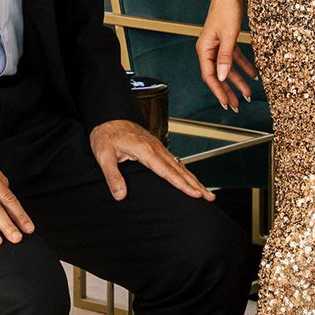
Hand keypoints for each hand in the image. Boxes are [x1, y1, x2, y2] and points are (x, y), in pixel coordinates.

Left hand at [89, 118, 215, 202]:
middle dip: (196, 184)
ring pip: (180, 165)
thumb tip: (120, 195)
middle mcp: (155, 148)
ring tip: (206, 192)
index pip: (168, 171)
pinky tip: (190, 179)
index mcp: (145, 150)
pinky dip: (185, 172)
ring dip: (194, 179)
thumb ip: (113, 176)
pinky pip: (174, 161)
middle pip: (180, 169)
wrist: (108, 116)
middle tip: (209, 197)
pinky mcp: (156, 147)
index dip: (182, 184)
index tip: (195, 194)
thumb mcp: (104, 155)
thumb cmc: (105, 134)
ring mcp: (157, 147)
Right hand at [196, 0, 258, 112]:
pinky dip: (243, 66)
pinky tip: (253, 75)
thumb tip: (223, 77)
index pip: (210, 76)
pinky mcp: (227, 40)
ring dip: (237, 81)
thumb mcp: (229, 35)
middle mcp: (209, 48)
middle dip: (228, 91)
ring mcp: (218, 45)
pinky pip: (235, 58)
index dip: (218, 91)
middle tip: (235, 105)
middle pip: (219, 75)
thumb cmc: (227, 9)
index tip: (226, 103)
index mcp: (205, 48)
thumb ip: (226, 57)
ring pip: (228, 68)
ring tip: (247, 94)